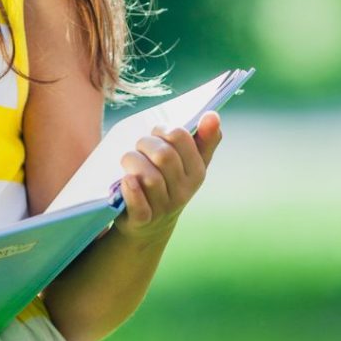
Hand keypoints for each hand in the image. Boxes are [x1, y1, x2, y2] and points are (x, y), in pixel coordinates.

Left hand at [115, 111, 221, 242]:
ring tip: (128, 162)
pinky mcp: (144, 219)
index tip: (156, 134)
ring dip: (132, 162)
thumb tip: (213, 114)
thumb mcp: (189, 163)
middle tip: (139, 147)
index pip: (180, 136)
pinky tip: (126, 180)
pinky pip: (139, 203)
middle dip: (144, 143)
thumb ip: (204, 138)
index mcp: (197, 171)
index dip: (162, 129)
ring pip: (149, 176)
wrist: (150, 225)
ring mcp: (164, 206)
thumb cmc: (168, 182)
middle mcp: (184, 190)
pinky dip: (131, 190)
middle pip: (163, 154)